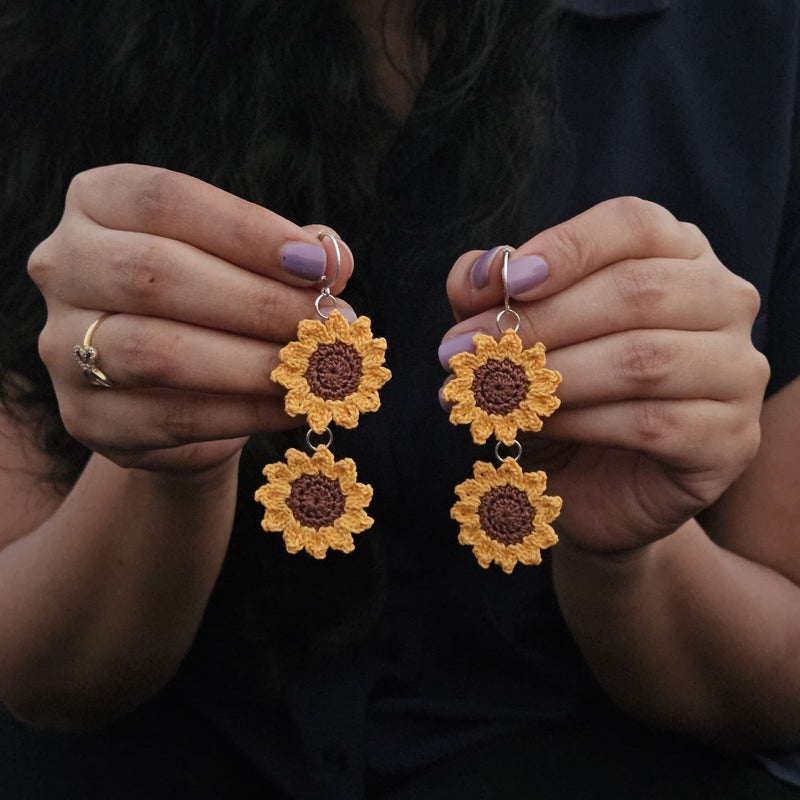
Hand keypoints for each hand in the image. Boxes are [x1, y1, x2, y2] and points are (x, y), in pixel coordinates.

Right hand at [28, 164, 354, 472]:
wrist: (175, 394)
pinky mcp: (86, 417)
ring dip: (253, 362)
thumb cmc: (217, 308)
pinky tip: (296, 406)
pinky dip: (244, 413)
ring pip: (156, 351)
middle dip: (258, 301)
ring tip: (318, 368)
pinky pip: (171, 417)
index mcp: (98, 204)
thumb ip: (290, 252)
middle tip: (331, 323)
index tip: (317, 263)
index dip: (246, 230)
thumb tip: (334, 256)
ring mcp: (61, 346)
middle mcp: (63, 266)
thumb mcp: (250, 264)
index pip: (163, 199)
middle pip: (155, 273)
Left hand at [442, 197, 769, 551]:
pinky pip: (652, 423)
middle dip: (541, 321)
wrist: (592, 486)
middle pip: (638, 291)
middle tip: (464, 349)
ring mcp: (737, 371)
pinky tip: (536, 425)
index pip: (634, 225)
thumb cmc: (560, 396)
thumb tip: (479, 274)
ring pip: (643, 360)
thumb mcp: (519, 338)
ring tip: (489, 392)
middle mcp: (722, 302)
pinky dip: (580, 423)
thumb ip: (496, 296)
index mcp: (677, 256)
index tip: (510, 280)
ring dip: (552, 376)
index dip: (568, 247)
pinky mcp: (731, 439)